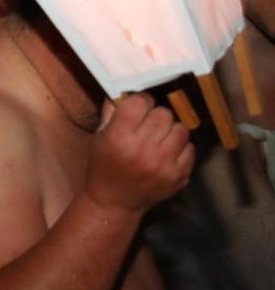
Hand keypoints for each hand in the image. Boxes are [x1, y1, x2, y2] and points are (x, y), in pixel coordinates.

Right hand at [85, 94, 193, 214]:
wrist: (114, 202)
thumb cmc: (103, 166)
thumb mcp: (99, 137)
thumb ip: (112, 111)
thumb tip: (126, 87)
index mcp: (119, 137)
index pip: (141, 102)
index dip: (139, 103)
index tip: (136, 110)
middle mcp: (142, 149)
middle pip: (163, 113)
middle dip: (155, 118)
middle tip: (147, 127)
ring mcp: (163, 164)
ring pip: (181, 129)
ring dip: (170, 132)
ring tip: (159, 141)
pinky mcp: (178, 176)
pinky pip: (190, 149)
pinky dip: (180, 149)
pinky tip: (167, 155)